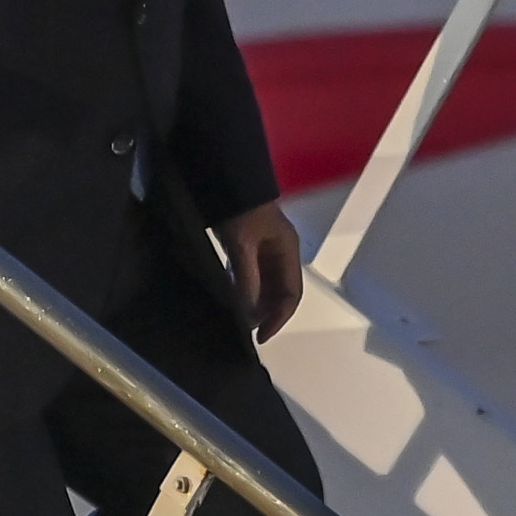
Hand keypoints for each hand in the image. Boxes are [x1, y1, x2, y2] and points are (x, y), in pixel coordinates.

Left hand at [217, 198, 304, 342]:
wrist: (223, 179)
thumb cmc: (240, 210)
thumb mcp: (242, 246)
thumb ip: (247, 279)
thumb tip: (249, 313)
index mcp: (287, 251)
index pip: (291, 294)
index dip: (279, 318)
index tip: (260, 336)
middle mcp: (280, 253)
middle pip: (279, 292)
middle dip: (266, 313)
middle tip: (246, 330)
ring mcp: (264, 250)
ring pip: (264, 286)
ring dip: (253, 303)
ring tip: (237, 318)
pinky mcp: (247, 247)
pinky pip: (249, 276)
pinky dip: (242, 290)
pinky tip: (230, 298)